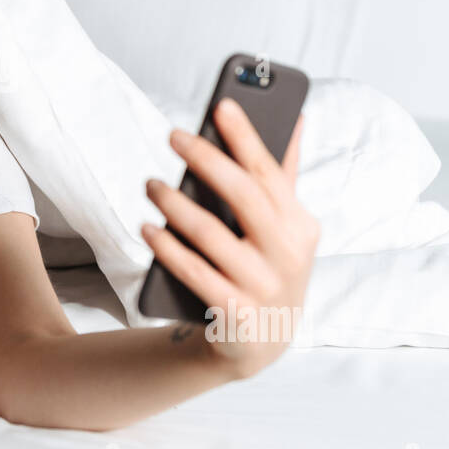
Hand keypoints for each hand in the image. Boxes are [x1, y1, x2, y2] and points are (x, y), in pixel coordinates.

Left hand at [143, 98, 319, 379]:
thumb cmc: (266, 267)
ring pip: (211, 235)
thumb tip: (293, 117)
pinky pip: (193, 272)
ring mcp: (264, 287)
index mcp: (301, 225)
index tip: (221, 104)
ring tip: (150, 184)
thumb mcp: (283, 227)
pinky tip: (147, 229)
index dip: (246, 137)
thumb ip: (283, 176)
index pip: (270, 172)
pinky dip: (167, 248)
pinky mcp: (236, 314)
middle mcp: (288, 255)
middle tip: (174, 135)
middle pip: (244, 196)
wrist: (261, 344)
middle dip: (207, 160)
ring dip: (175, 205)